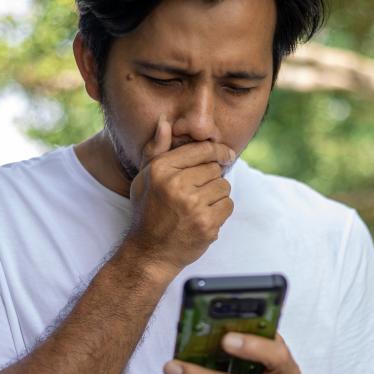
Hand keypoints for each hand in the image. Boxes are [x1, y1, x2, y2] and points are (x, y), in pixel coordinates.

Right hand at [124, 115, 236, 272]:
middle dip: (211, 179)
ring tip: (198, 206)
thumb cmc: (148, 212)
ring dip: (216, 195)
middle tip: (197, 192)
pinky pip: (228, 205)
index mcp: (161, 170)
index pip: (201, 150)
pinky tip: (204, 217)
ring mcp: (192, 206)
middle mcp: (176, 186)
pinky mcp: (206, 224)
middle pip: (215, 168)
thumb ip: (156, 149)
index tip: (227, 154)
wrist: (150, 253)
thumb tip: (165, 121)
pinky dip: (220, 211)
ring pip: (224, 186)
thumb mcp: (145, 178)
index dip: (217, 151)